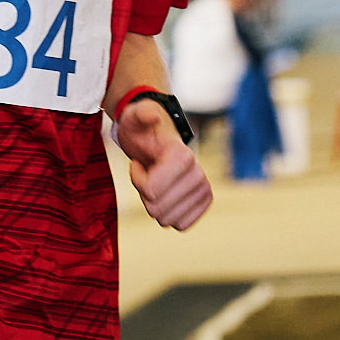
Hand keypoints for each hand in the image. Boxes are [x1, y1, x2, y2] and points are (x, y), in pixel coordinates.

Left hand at [116, 100, 212, 230]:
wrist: (156, 138)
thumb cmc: (141, 129)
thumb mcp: (134, 117)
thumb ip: (140, 113)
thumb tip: (151, 116)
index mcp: (183, 156)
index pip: (152, 192)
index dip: (138, 179)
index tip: (139, 162)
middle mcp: (199, 174)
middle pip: (157, 209)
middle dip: (145, 193)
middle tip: (147, 171)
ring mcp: (204, 190)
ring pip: (167, 220)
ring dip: (155, 203)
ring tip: (156, 180)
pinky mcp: (204, 202)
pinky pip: (181, 225)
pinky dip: (168, 213)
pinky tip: (166, 193)